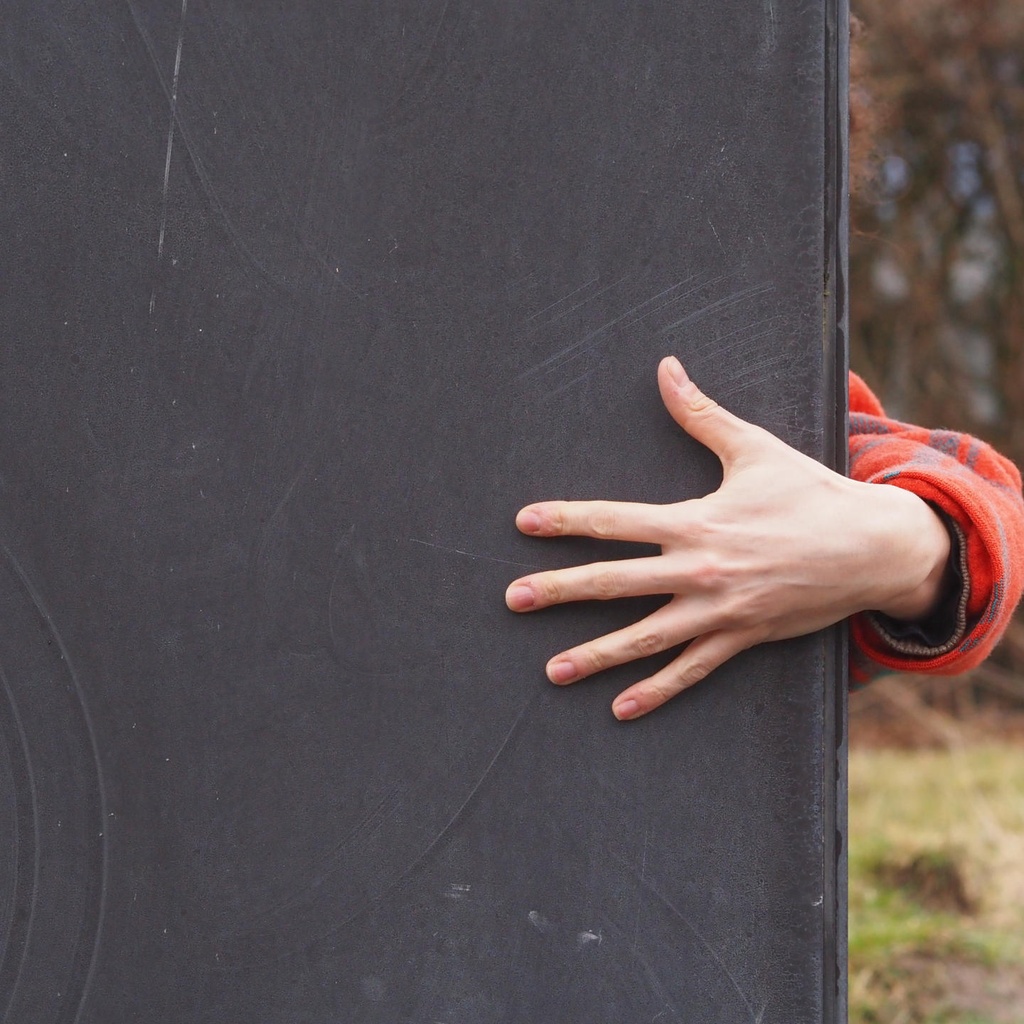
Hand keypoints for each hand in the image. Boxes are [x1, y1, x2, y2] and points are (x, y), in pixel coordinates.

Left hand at [506, 356, 951, 719]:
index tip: (523, 522)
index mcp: (695, 521)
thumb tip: (666, 367)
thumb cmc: (810, 493)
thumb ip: (701, 414)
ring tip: (552, 671)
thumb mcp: (754, 449)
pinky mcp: (741, 638)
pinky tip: (620, 709)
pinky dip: (656, 691)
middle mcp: (699, 569)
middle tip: (513, 599)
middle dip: (559, 591)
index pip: (616, 520)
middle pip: (615, 582)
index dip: (566, 520)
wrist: (873, 547)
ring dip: (595, 656)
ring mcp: (719, 610)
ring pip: (645, 638)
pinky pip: (691, 671)